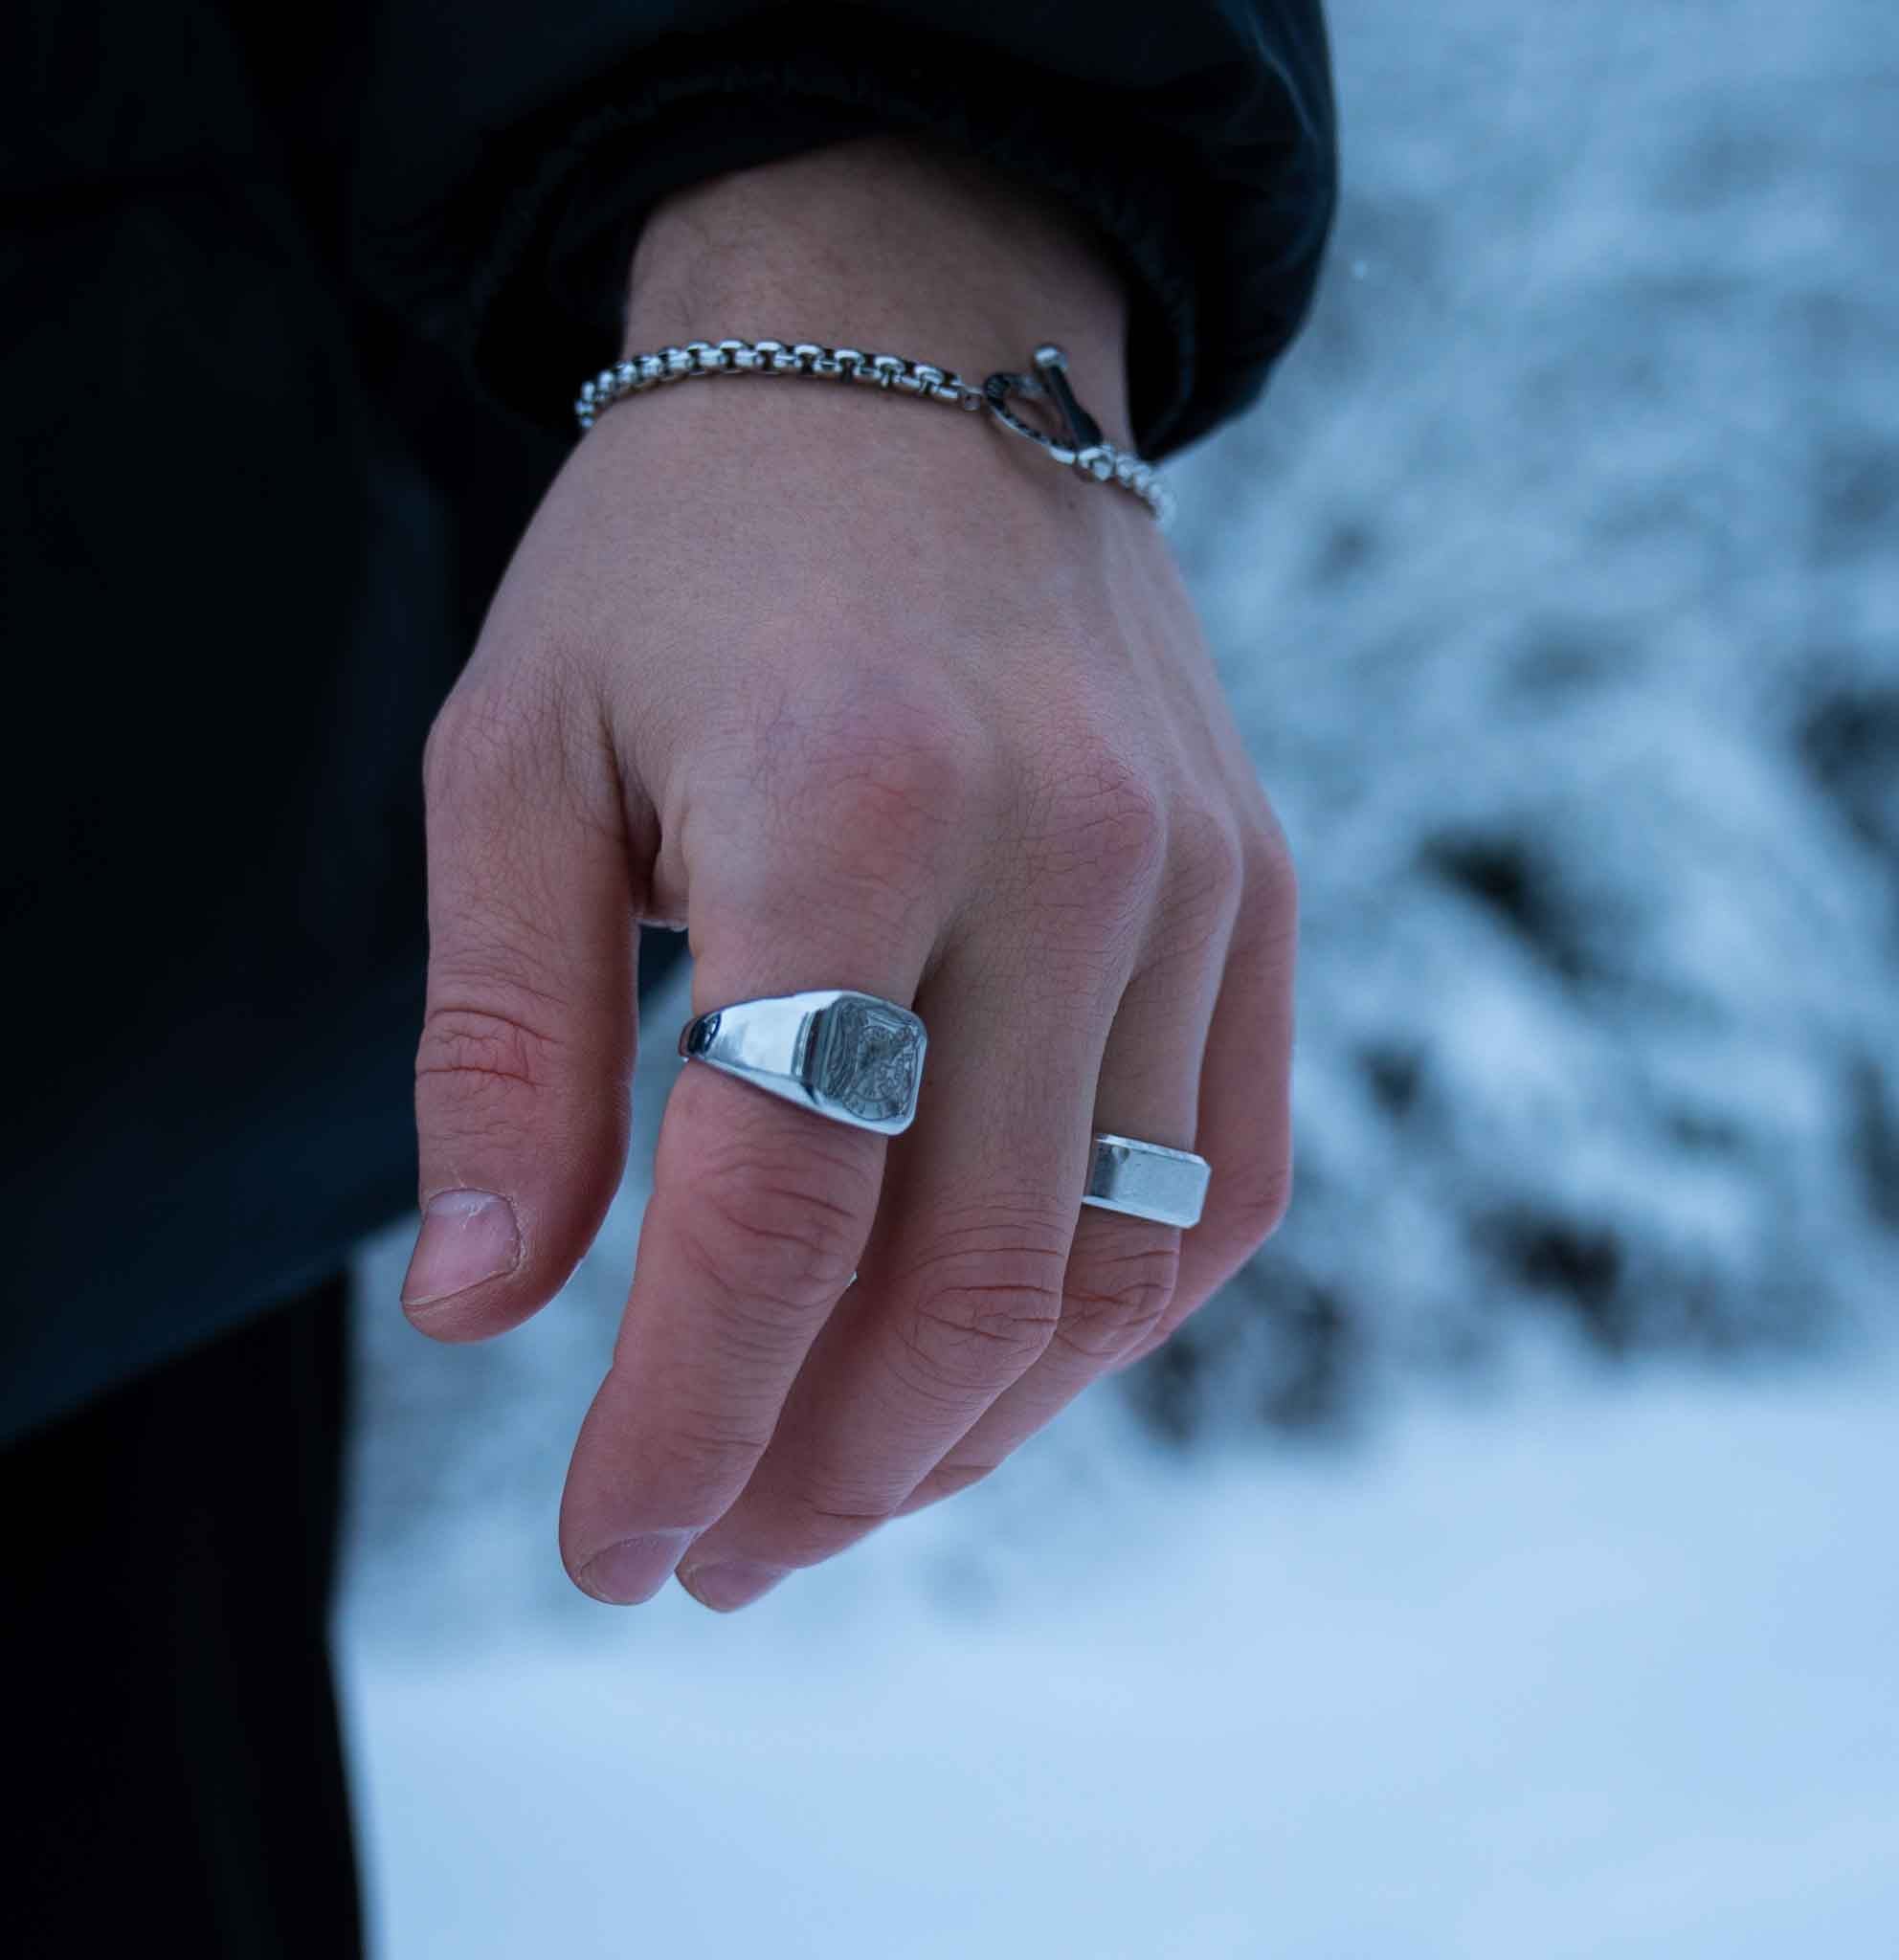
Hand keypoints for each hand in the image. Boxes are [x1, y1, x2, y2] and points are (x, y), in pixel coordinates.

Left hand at [401, 137, 1296, 1609]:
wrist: (918, 356)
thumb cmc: (684, 563)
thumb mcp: (518, 758)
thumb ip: (503, 1041)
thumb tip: (481, 1311)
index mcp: (852, 793)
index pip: (778, 1204)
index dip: (686, 1418)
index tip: (615, 1545)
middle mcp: (1071, 844)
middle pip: (967, 1273)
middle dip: (824, 1466)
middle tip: (712, 1552)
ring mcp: (1199, 876)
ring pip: (1113, 1262)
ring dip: (968, 1428)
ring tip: (832, 1489)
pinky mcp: (1259, 897)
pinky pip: (1219, 1180)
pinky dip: (1105, 1318)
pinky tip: (989, 1365)